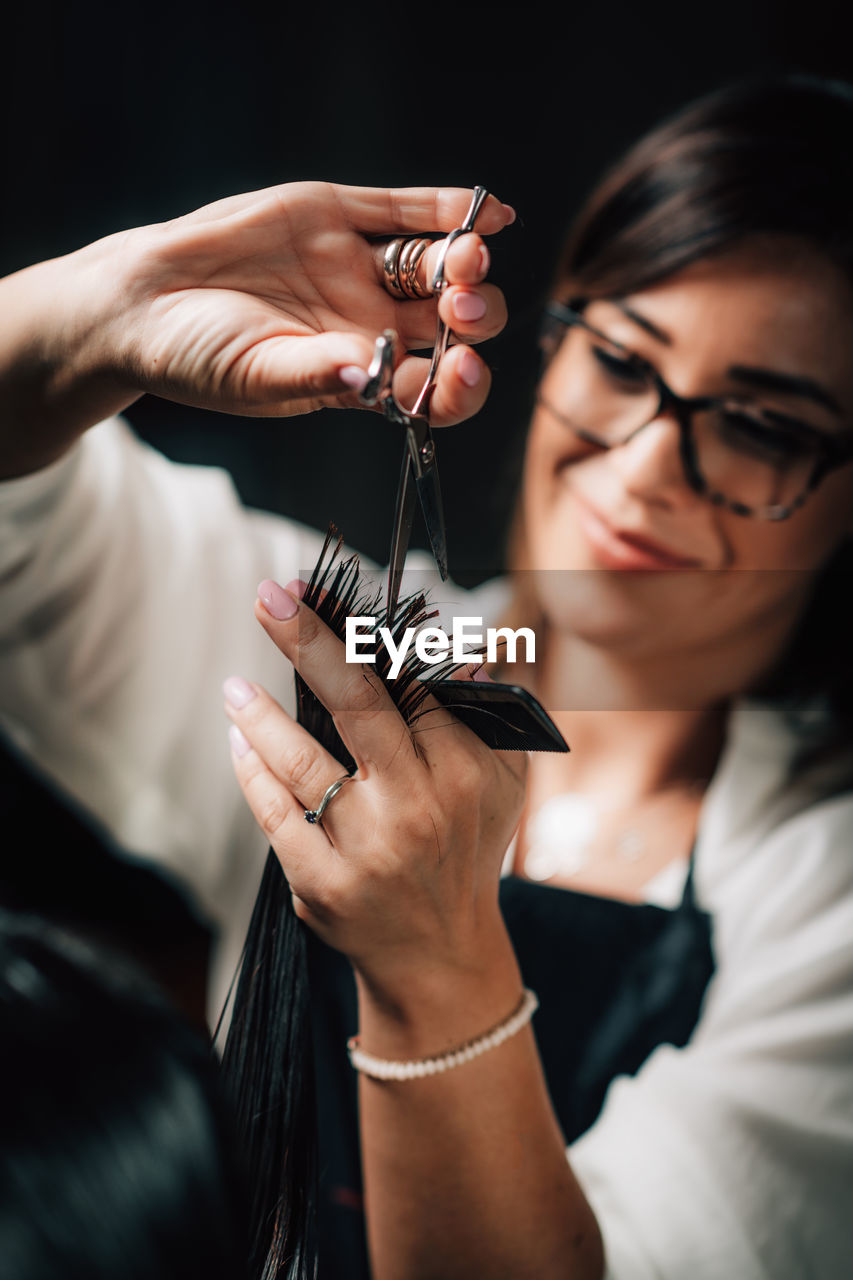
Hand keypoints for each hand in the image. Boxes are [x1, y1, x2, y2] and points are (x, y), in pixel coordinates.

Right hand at [0, 183, 511, 476]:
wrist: (141, 299)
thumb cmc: (195, 358)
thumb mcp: (255, 376)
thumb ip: (317, 375)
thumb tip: (371, 379)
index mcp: (361, 376)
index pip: (432, 388)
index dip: (460, 384)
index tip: (464, 371)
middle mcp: (371, 324)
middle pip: (451, 325)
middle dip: (472, 317)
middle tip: (459, 308)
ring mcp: (358, 269)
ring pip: (435, 266)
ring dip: (464, 261)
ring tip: (467, 255)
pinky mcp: (336, 216)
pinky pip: (405, 211)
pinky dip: (449, 209)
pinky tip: (490, 213)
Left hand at [223, 578, 526, 1004]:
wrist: (441, 959)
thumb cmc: (469, 855)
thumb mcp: (506, 787)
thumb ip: (494, 720)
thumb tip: (460, 658)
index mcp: (464, 774)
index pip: (409, 688)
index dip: (366, 639)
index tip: (328, 601)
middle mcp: (416, 806)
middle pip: (356, 703)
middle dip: (308, 642)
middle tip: (270, 595)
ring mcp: (365, 847)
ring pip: (300, 759)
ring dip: (259, 713)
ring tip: (234, 686)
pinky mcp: (322, 884)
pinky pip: (275, 813)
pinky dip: (251, 771)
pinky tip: (239, 739)